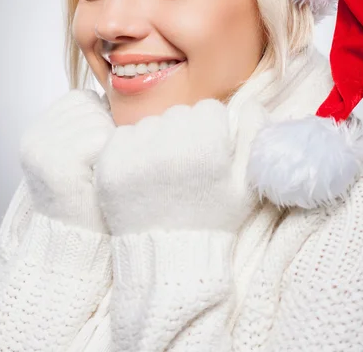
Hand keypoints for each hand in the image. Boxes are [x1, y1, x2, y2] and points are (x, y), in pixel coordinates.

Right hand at [20, 89, 115, 232]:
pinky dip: (110, 156)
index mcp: (37, 131)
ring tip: (100, 171)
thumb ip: (88, 122)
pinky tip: (102, 176)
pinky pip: (101, 138)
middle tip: (101, 164)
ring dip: (111, 144)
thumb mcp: (80, 151)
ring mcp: (43, 150)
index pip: (82, 98)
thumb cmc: (89, 197)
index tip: (98, 149)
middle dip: (108, 130)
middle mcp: (35, 137)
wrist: (77, 244)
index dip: (101, 118)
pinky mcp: (58, 164)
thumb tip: (118, 90)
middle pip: (92, 108)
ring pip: (99, 121)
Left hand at [95, 98, 256, 234]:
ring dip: (159, 138)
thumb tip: (251, 104)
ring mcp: (134, 152)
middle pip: (180, 113)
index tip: (210, 154)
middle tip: (187, 164)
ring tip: (164, 170)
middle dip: (186, 132)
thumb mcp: (246, 183)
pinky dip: (134, 148)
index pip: (209, 109)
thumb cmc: (213, 218)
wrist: (169, 257)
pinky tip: (144, 173)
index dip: (213, 131)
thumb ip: (252, 137)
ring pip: (153, 122)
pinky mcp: (110, 162)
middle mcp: (167, 144)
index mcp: (205, 145)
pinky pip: (125, 135)